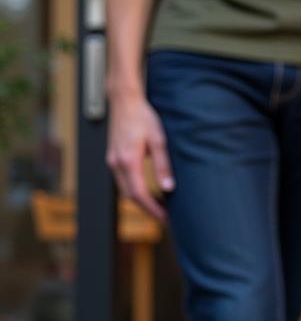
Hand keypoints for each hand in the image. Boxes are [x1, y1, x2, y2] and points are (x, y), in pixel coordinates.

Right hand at [106, 87, 173, 221]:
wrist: (124, 102)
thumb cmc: (143, 117)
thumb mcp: (159, 140)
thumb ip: (163, 165)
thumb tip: (168, 187)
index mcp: (127, 160)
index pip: (139, 194)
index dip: (152, 209)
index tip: (166, 219)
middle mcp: (116, 163)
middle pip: (130, 196)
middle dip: (148, 209)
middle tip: (166, 218)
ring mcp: (112, 161)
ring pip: (125, 190)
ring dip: (142, 200)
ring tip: (161, 207)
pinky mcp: (113, 158)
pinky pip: (123, 181)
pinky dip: (136, 190)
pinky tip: (149, 192)